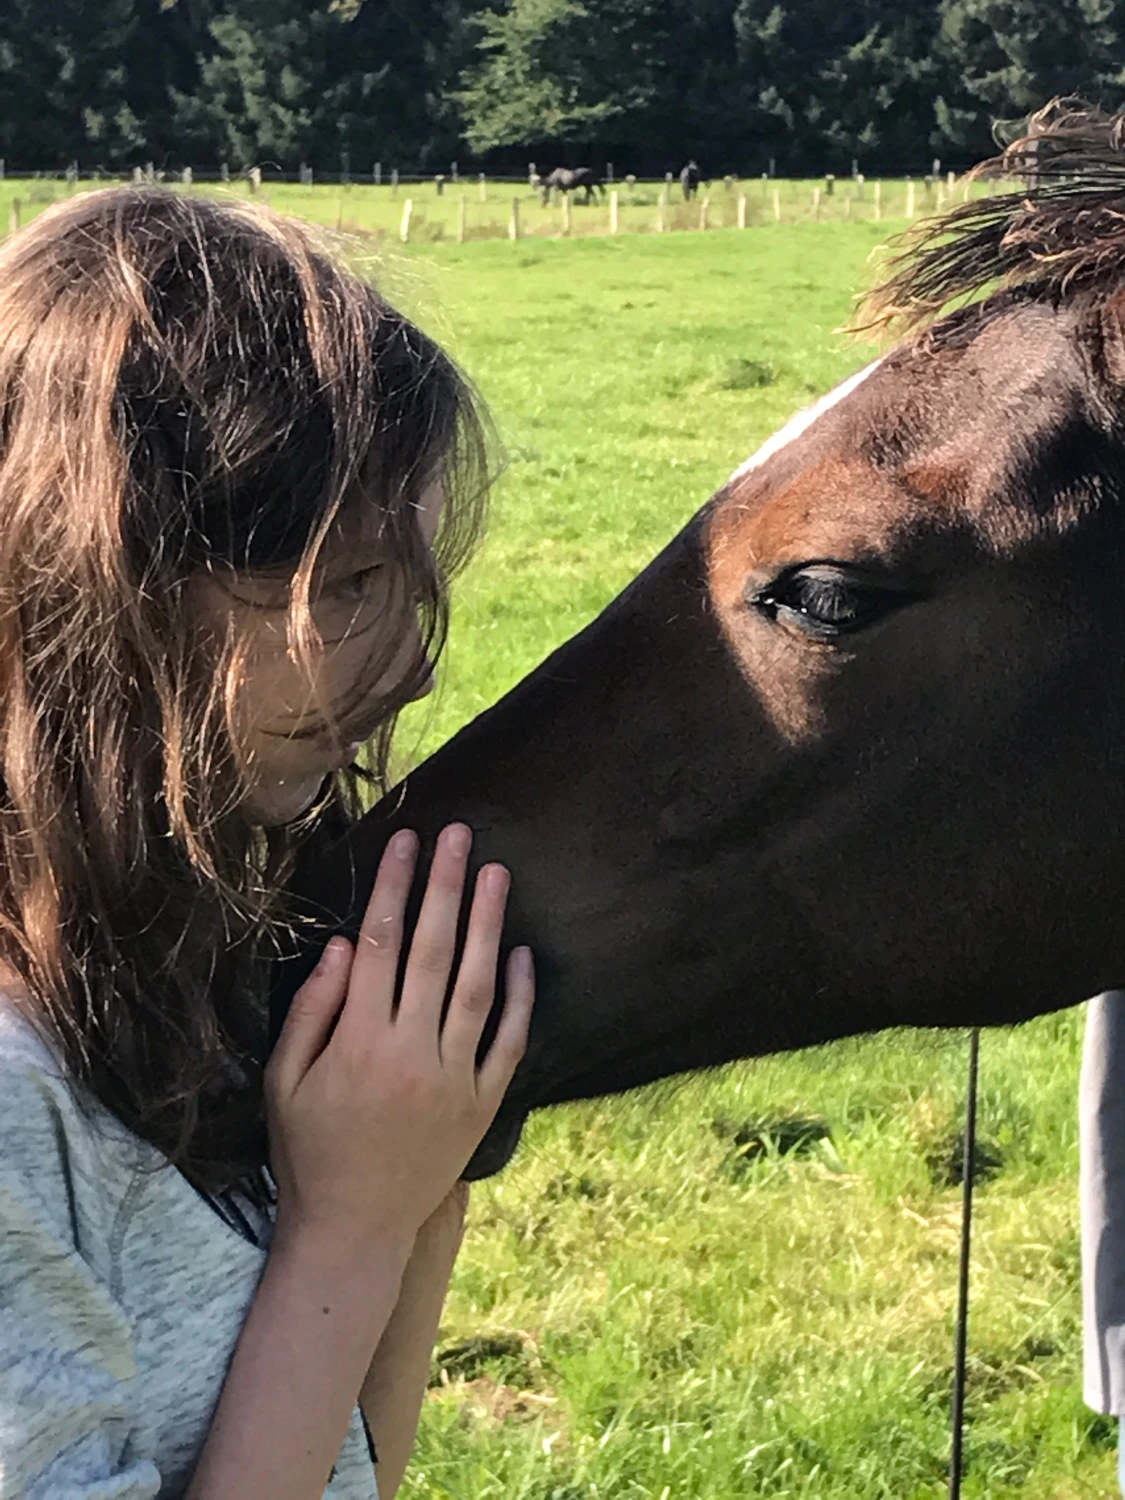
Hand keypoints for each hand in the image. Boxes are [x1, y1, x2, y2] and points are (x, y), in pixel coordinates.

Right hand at [264, 824, 532, 1261]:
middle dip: (446, 887)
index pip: (382, 945)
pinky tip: (522, 955)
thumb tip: (344, 944)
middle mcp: (410, 1054)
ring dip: (488, 926)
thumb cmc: (310, 1151)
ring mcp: (453, 1080)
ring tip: (498, 874)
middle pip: (433, 952)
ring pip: (477, 987)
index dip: (395, 887)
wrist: (354, 1230)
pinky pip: (508, 1043)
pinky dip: (518, 999)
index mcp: (358, 1042)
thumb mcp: (285, 1081)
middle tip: (460, 835)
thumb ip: (311, 1011)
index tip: (407, 841)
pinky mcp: (483, 1106)